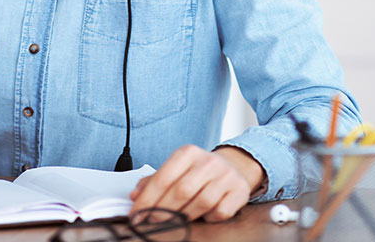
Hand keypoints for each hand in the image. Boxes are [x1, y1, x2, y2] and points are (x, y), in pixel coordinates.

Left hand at [128, 145, 262, 221]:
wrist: (232, 167)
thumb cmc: (198, 171)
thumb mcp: (175, 169)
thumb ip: (154, 181)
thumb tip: (135, 195)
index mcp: (188, 153)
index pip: (163, 178)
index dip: (147, 199)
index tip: (136, 214)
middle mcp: (208, 162)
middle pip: (181, 191)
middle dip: (162, 210)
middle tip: (150, 221)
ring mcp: (226, 176)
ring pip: (201, 203)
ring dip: (184, 216)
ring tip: (174, 221)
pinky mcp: (239, 191)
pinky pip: (220, 212)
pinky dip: (208, 218)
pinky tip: (202, 216)